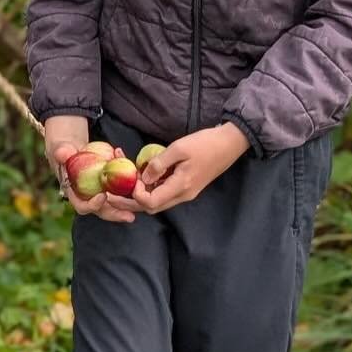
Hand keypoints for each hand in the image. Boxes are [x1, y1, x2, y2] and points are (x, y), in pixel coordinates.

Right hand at [44, 118, 135, 224]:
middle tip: (129, 216)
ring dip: (128, 207)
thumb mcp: (61, 149)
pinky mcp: (110, 186)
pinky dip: (130, 189)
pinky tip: (140, 183)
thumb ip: (61, 152)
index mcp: (74, 194)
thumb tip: (63, 154)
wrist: (72, 150)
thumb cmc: (65, 151)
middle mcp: (88, 197)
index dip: (92, 205)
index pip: (82, 206)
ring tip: (142, 208)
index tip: (103, 196)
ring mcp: (100, 193)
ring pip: (115, 204)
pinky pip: (121, 190)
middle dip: (116, 214)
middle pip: (102, 210)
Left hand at [130, 123, 248, 213]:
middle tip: (122, 187)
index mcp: (181, 187)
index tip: (134, 178)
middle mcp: (183, 195)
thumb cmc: (205, 144)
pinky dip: (153, 190)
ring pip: (159, 202)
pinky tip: (146, 178)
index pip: (151, 203)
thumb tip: (143, 178)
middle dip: (133, 201)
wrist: (229, 144)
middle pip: (152, 207)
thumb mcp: (179, 148)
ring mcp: (186, 193)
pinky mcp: (188, 188)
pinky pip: (166, 195)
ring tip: (131, 182)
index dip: (136, 194)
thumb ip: (159, 164)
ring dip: (142, 196)